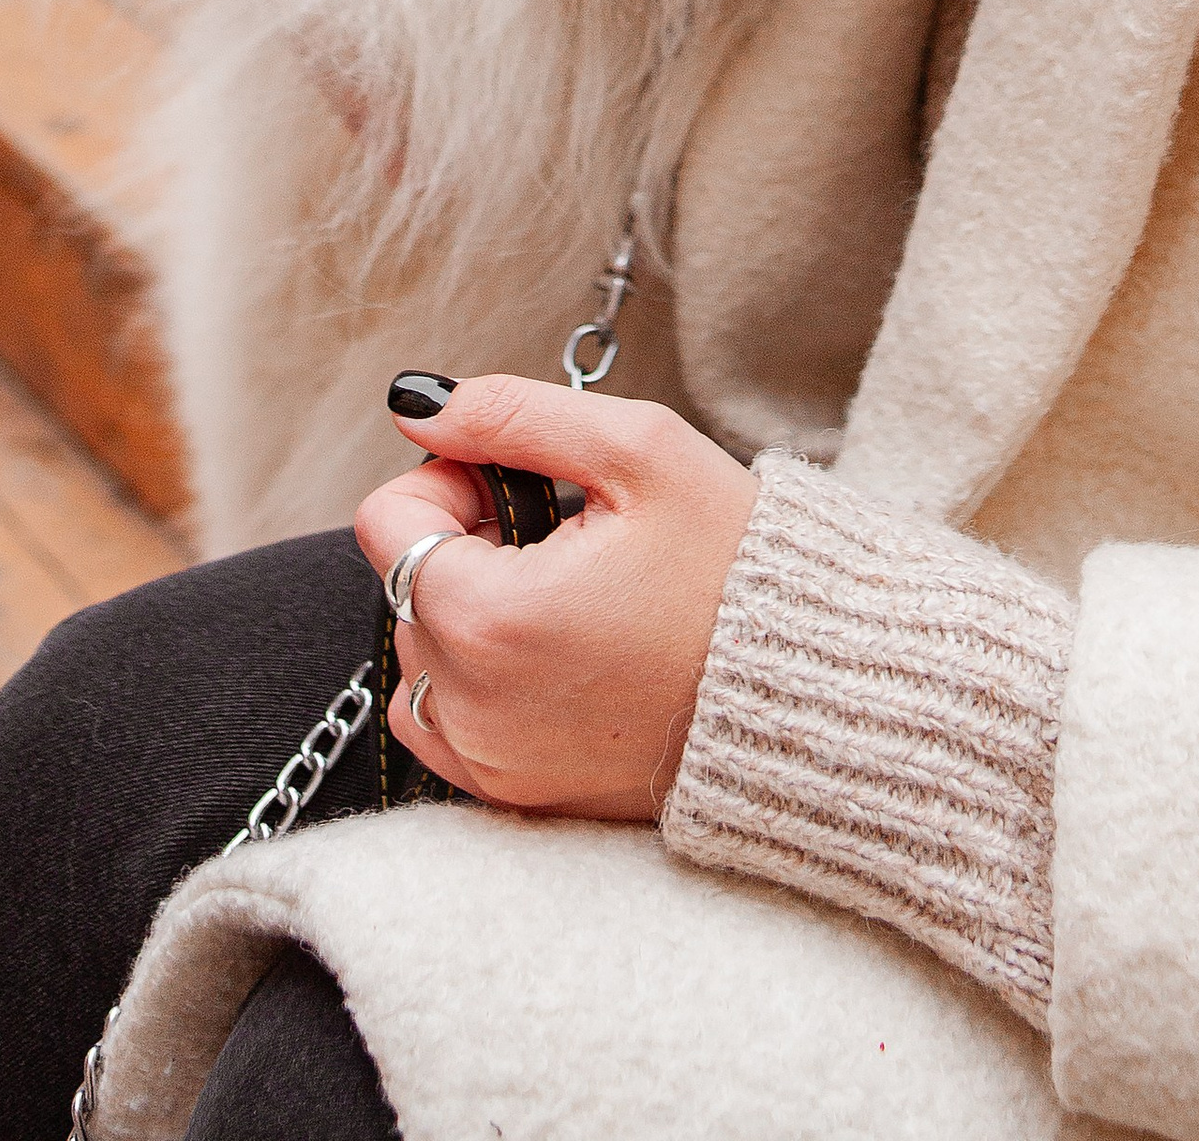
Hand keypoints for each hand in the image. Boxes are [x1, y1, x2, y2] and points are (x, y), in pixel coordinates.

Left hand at [350, 374, 757, 824]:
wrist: (810, 694)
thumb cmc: (735, 568)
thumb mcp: (638, 451)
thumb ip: (511, 414)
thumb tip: (416, 403)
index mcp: (489, 619)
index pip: (388, 521)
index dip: (452, 482)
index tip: (527, 488)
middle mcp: (473, 709)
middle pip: (403, 587)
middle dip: (467, 548)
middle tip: (566, 541)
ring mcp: (493, 763)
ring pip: (421, 657)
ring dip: (468, 616)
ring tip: (566, 599)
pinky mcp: (519, 796)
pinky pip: (446, 726)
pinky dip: (479, 683)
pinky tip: (557, 655)